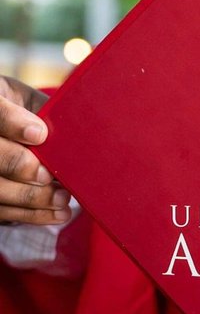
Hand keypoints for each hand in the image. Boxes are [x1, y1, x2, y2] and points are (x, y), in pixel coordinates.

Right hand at [0, 77, 70, 224]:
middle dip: (22, 167)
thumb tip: (78, 118)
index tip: (39, 133)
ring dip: (31, 197)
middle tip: (50, 175)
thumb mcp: (27, 98)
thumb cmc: (19, 109)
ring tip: (62, 199)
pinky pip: (3, 211)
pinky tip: (56, 214)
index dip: (14, 124)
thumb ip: (44, 108)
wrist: (3, 124)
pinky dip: (31, 215)